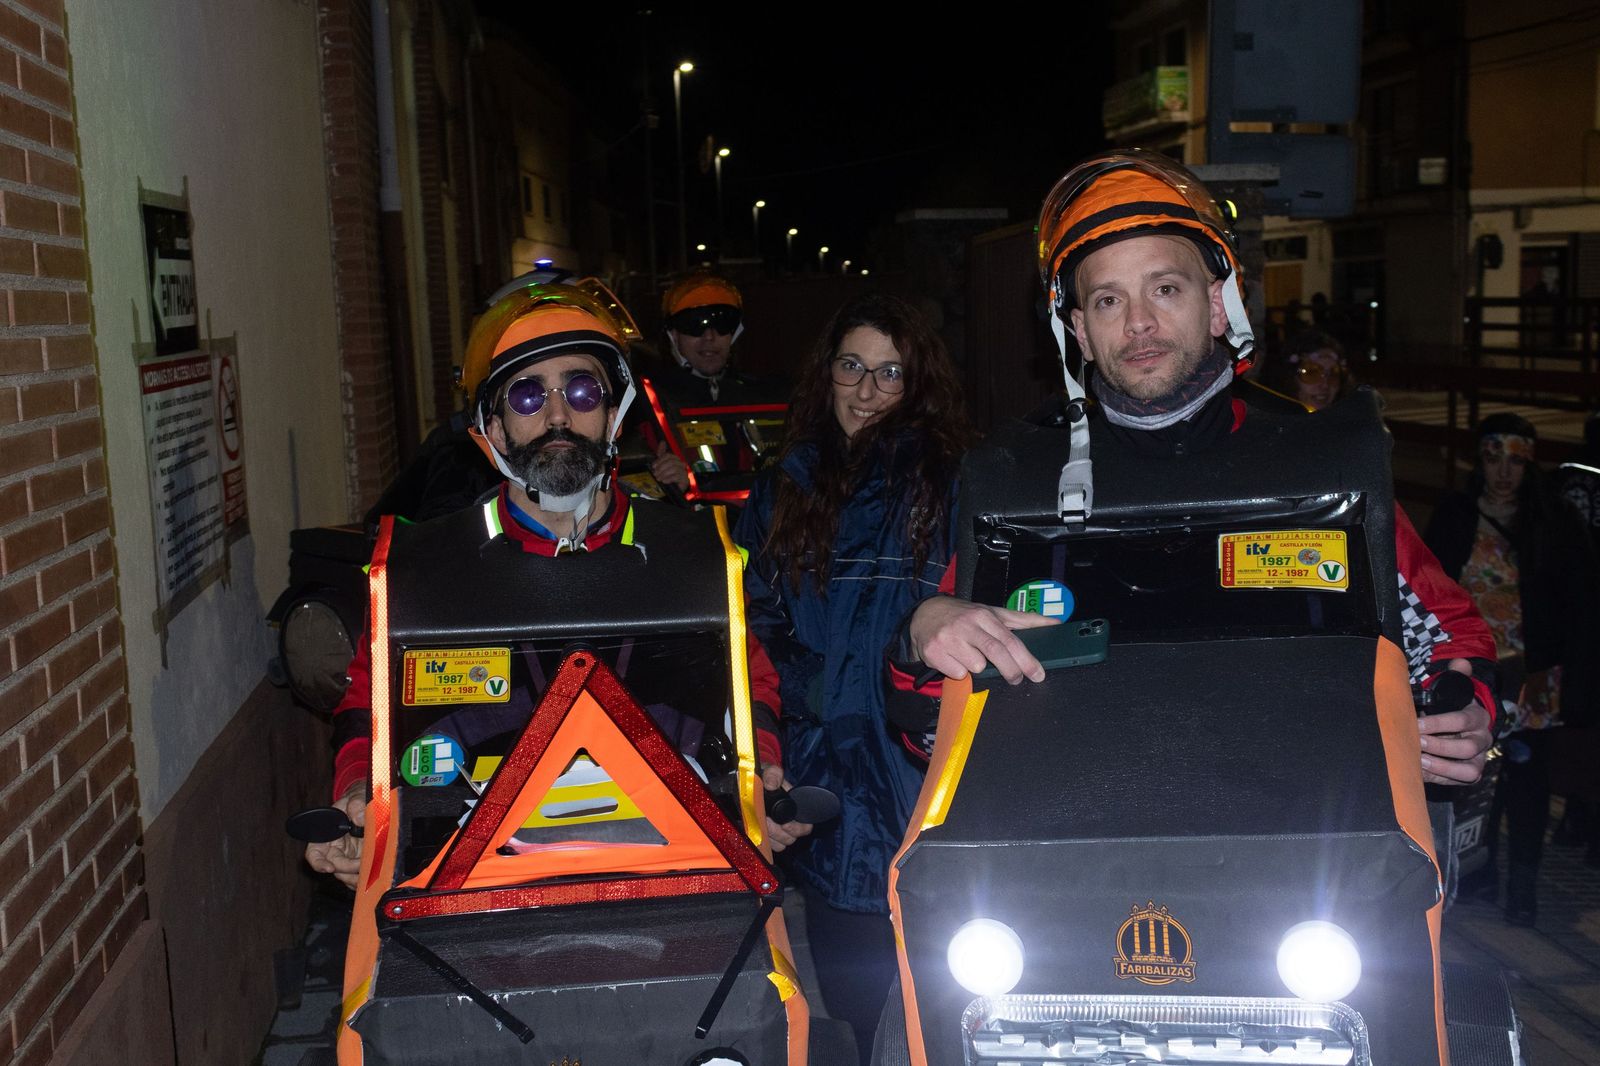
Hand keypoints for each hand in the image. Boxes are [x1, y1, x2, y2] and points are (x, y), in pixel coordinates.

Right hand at [304, 783, 365, 888]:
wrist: (369, 803)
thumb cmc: (357, 799)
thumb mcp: (356, 796)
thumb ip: (356, 804)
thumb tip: (359, 818)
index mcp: (326, 834)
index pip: (314, 853)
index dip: (318, 863)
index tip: (330, 868)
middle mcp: (335, 849)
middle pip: (335, 867)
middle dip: (348, 869)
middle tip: (363, 865)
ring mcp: (349, 856)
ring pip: (347, 875)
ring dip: (356, 878)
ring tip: (370, 875)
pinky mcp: (361, 860)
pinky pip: (358, 875)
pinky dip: (365, 879)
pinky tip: (374, 877)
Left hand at [651, 443, 689, 492]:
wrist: (672, 491)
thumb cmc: (667, 477)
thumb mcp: (662, 465)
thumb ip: (662, 454)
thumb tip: (662, 442)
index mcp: (675, 460)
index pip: (668, 456)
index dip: (660, 460)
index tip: (653, 466)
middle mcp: (681, 464)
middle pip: (671, 461)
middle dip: (661, 467)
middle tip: (655, 474)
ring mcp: (684, 472)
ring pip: (674, 468)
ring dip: (664, 474)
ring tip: (659, 478)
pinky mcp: (685, 480)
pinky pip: (677, 476)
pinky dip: (669, 478)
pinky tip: (664, 481)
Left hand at [761, 763, 811, 853]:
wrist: (750, 784)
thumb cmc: (765, 778)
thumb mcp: (769, 772)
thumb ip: (773, 774)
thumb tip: (772, 785)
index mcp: (795, 808)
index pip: (805, 827)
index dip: (796, 828)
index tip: (784, 824)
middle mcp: (789, 822)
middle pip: (792, 838)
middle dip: (779, 832)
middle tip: (767, 821)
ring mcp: (778, 831)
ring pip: (781, 845)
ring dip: (771, 836)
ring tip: (761, 823)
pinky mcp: (767, 838)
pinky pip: (770, 847)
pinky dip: (765, 841)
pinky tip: (758, 829)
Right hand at [908, 595, 1058, 683]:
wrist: (925, 614)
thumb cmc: (964, 616)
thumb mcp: (992, 613)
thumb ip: (1024, 620)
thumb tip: (1054, 622)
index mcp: (984, 616)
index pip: (1010, 640)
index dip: (1026, 659)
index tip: (1038, 674)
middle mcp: (966, 625)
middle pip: (995, 653)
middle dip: (1010, 670)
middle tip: (1016, 679)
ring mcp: (948, 638)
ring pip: (974, 667)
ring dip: (976, 668)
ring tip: (970, 657)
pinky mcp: (933, 651)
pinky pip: (956, 673)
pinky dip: (958, 671)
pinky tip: (954, 659)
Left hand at [1418, 660, 1491, 784]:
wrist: (1462, 728)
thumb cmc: (1452, 707)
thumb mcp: (1455, 690)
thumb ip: (1457, 675)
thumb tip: (1460, 662)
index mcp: (1478, 718)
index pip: (1462, 721)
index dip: (1439, 723)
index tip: (1415, 724)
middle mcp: (1482, 741)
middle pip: (1466, 748)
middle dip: (1439, 746)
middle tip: (1415, 743)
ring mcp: (1478, 760)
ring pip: (1469, 771)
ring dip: (1443, 768)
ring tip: (1419, 761)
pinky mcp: (1469, 775)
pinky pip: (1458, 782)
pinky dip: (1439, 779)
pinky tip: (1420, 773)